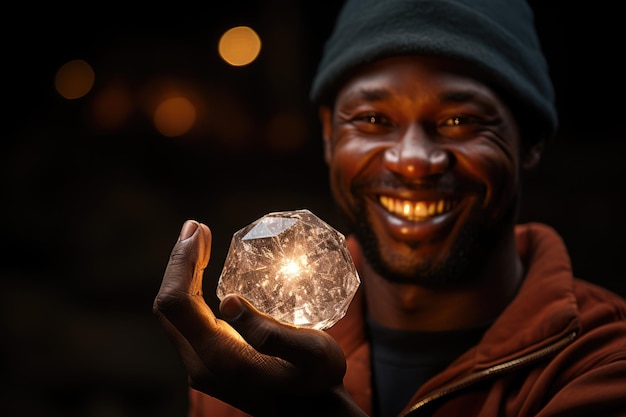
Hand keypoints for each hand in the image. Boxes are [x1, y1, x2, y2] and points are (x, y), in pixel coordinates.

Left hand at [153, 220, 367, 416]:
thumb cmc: (317, 383)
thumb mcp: (311, 354)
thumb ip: (271, 333)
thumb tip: (228, 300)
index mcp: (218, 356)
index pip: (177, 302)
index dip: (181, 262)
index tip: (197, 229)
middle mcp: (200, 363)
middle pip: (169, 306)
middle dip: (178, 262)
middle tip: (196, 228)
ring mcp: (203, 365)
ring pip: (176, 314)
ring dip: (183, 275)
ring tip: (198, 243)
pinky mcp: (211, 363)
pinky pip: (188, 321)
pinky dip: (192, 290)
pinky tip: (208, 274)